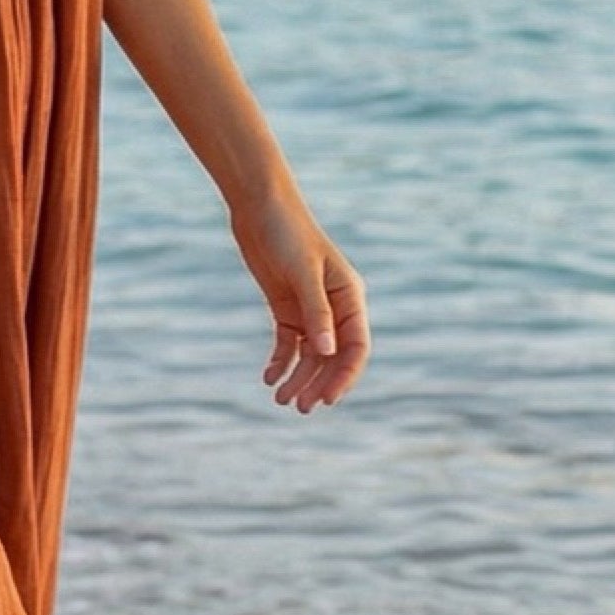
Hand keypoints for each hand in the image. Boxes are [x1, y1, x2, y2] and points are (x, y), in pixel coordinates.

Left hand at [233, 189, 369, 415]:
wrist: (259, 207)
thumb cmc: (286, 233)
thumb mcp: (302, 273)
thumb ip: (316, 312)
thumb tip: (326, 352)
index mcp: (350, 297)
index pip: (356, 346)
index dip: (344, 375)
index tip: (326, 399)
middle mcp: (334, 306)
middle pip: (333, 356)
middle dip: (318, 383)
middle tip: (299, 407)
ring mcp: (310, 308)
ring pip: (310, 354)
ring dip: (298, 377)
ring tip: (280, 399)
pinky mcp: (286, 306)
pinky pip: (289, 343)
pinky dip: (281, 361)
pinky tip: (269, 377)